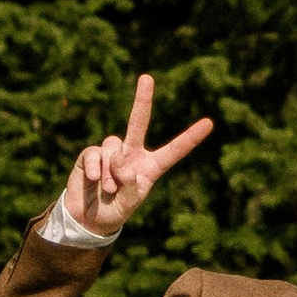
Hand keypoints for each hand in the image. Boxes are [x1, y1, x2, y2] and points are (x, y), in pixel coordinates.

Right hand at [60, 74, 214, 236]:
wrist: (88, 218)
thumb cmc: (114, 211)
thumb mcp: (128, 204)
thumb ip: (129, 184)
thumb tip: (120, 159)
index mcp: (150, 167)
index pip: (174, 151)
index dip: (190, 138)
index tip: (209, 123)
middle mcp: (132, 154)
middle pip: (138, 123)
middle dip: (142, 100)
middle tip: (147, 77)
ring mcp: (111, 152)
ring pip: (113, 148)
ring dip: (110, 172)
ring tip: (108, 189)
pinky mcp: (91, 154)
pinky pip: (94, 154)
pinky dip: (95, 169)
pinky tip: (92, 180)